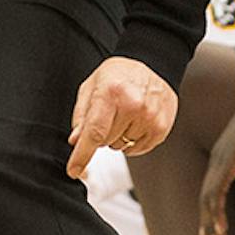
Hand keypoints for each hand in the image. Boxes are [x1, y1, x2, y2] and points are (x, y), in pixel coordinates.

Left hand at [65, 57, 176, 177]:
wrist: (153, 64)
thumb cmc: (119, 74)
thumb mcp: (93, 85)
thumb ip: (81, 114)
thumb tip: (75, 140)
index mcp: (111, 92)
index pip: (94, 132)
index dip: (82, 154)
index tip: (73, 170)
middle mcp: (133, 105)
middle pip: (106, 141)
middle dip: (101, 134)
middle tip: (109, 114)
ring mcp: (149, 118)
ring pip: (122, 147)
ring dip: (118, 137)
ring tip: (125, 115)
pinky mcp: (161, 128)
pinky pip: (138, 149)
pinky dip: (132, 141)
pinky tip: (135, 122)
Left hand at [201, 63, 234, 234]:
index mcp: (228, 154)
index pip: (214, 188)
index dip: (213, 210)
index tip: (216, 231)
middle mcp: (219, 156)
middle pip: (207, 196)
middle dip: (208, 222)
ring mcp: (221, 157)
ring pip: (208, 198)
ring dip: (210, 222)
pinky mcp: (227, 158)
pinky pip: (216, 192)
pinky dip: (215, 212)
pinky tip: (219, 229)